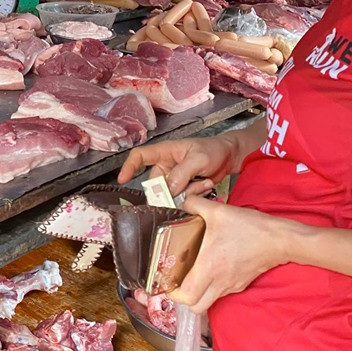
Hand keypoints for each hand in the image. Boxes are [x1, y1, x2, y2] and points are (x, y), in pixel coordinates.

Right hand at [117, 135, 241, 195]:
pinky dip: (195, 197)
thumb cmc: (213, 150)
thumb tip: (168, 190)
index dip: (129, 167)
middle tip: (194, 184)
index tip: (122, 180)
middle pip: (156, 185)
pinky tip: (206, 186)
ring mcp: (173, 179)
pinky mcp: (183, 190)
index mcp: (164, 152)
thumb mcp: (199, 158)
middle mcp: (165, 167)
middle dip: (173, 191)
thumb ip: (182, 173)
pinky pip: (181, 200)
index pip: (139, 156)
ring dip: (189, 194)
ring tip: (205, 182)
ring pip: (170, 196)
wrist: (229, 157)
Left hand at [168, 195, 290, 312]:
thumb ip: (195, 205)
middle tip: (176, 281)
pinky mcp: (240, 283)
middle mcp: (220, 282)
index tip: (166, 280)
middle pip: (196, 307)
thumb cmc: (251, 228)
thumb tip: (183, 203)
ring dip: (197, 293)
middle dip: (183, 298)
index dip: (172, 292)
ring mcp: (231, 285)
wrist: (280, 239)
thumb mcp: (218, 211)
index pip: (187, 296)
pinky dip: (211, 287)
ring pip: (208, 301)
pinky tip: (209, 268)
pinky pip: (220, 293)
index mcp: (210, 267)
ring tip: (190, 273)